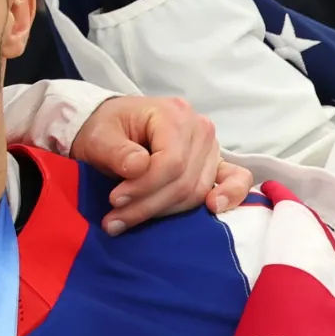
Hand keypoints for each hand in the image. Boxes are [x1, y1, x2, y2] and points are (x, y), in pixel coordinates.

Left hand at [71, 97, 250, 234]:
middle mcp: (201, 129)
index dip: (144, 186)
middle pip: (184, 180)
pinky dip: (229, 196)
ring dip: (165, 211)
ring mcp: (212, 148)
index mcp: (174, 115)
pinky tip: (213, 207)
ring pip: (197, 190)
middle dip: (148, 205)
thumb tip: (138, 167)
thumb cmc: (107, 128)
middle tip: (113, 220)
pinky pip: (235, 180)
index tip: (114, 200)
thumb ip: (116, 151)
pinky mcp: (216, 164)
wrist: (115, 126)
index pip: (171, 161)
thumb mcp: (99, 136)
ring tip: (127, 220)